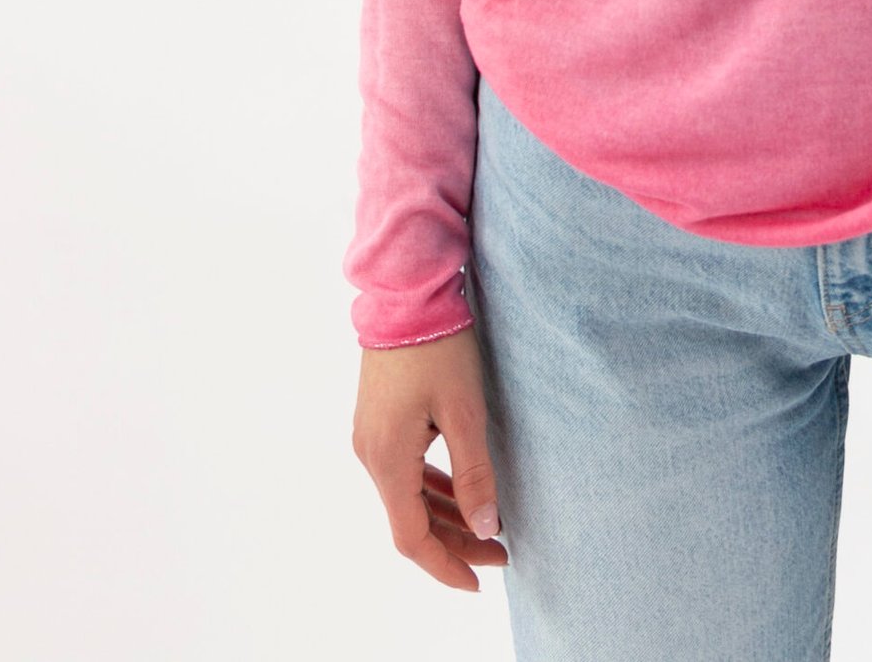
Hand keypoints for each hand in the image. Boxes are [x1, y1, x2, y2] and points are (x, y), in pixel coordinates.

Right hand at [352, 325, 508, 590]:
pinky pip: (405, 470)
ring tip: (489, 526)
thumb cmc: (438, 346)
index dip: (445, 565)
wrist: (406, 292)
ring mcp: (371, 437)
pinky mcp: (379, 420)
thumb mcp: (465, 410)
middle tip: (501, 551)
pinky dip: (433, 487)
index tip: (480, 579)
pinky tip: (461, 489)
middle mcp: (371, 454)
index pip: (411, 537)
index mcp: (387, 458)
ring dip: (446, 515)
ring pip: (408, 496)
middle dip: (455, 541)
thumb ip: (474, 472)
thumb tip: (485, 527)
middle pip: (411, 519)